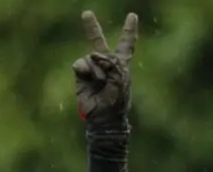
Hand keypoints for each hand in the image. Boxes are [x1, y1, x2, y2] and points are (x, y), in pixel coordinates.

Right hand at [71, 11, 137, 129]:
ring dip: (98, 70)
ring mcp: (92, 68)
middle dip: (91, 28)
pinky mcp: (80, 75)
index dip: (129, 30)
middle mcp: (105, 63)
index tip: (132, 16)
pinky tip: (89, 79)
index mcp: (121, 63)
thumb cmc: (117, 100)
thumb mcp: (121, 79)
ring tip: (101, 83)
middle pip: (98, 41)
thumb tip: (91, 56)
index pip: (126, 44)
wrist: (104, 117)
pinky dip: (86, 71)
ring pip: (92, 56)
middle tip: (86, 13)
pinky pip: (80, 64)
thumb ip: (110, 63)